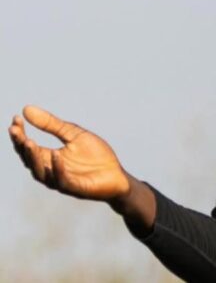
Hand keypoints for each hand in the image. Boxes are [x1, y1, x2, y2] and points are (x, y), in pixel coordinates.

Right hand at [8, 105, 129, 200]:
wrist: (118, 174)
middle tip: (16, 130)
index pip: (27, 147)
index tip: (15, 119)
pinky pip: (61, 180)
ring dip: (33, 158)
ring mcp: (61, 180)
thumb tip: (26, 109)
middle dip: (21, 145)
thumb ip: (52, 124)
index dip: (20, 134)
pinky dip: (57, 168)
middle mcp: (50, 170)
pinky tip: (55, 154)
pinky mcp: (75, 188)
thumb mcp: (74, 134)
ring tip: (29, 142)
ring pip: (40, 172)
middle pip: (28, 159)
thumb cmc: (96, 155)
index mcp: (49, 157)